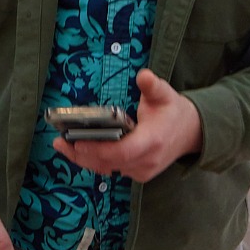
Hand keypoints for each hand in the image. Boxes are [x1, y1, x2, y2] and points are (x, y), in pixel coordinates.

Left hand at [53, 69, 201, 182]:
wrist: (190, 133)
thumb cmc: (173, 111)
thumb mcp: (165, 94)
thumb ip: (153, 86)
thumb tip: (144, 76)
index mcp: (153, 141)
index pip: (122, 151)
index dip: (98, 149)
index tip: (77, 142)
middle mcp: (147, 161)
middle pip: (109, 163)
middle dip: (82, 154)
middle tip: (59, 142)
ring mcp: (142, 171)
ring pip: (107, 169)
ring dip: (84, 160)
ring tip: (62, 146)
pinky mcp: (137, 174)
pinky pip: (112, 170)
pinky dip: (94, 162)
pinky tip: (78, 151)